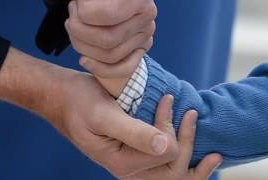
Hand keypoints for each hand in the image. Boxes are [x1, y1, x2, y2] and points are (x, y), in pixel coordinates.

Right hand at [0, 48, 178, 177]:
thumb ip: (134, 132)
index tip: (166, 100)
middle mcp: (129, 168)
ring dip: (190, 154)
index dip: (173, 128)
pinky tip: (192, 138)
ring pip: (172, 171)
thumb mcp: (105, 114)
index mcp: (122, 163)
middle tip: (191, 113)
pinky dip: (181, 150)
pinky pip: (164, 160)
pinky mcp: (135, 151)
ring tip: (204, 140)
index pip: (167, 154)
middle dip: (188, 144)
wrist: (64, 96)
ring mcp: (133, 162)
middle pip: (174, 171)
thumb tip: (164, 146)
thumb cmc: (80, 102)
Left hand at [66, 0, 156, 76]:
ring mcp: (144, 32)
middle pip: (107, 39)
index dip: (83, 10)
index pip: (108, 14)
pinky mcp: (139, 46)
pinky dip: (101, 69)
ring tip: (75, 25)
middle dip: (78, 28)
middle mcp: (147, 14)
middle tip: (72, 11)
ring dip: (81, 44)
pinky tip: (84, 58)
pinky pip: (123, 68)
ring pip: (109, 55)